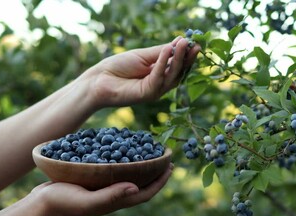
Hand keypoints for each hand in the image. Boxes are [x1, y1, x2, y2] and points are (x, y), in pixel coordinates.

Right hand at [32, 163, 173, 215]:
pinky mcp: (93, 182)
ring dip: (142, 165)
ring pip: (129, 176)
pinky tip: (121, 150)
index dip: (161, 180)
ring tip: (149, 151)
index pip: (146, 192)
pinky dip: (123, 161)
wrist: (40, 204)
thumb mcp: (87, 201)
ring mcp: (102, 189)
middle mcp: (112, 195)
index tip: (171, 164)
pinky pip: (114, 170)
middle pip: (141, 183)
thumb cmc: (62, 203)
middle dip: (156, 171)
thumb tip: (137, 187)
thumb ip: (111, 196)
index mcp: (115, 201)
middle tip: (165, 155)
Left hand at [83, 37, 200, 107]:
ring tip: (184, 44)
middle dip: (187, 58)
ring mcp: (155, 90)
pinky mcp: (148, 94)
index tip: (193, 41)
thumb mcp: (143, 56)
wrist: (100, 80)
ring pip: (172, 75)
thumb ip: (160, 52)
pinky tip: (167, 50)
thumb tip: (179, 42)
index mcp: (158, 73)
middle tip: (195, 44)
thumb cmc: (118, 67)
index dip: (185, 54)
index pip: (176, 64)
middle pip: (178, 71)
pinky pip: (159, 77)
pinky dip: (163, 63)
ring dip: (179, 59)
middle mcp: (159, 83)